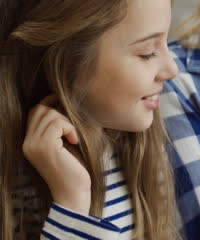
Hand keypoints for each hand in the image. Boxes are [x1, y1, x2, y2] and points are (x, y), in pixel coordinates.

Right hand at [22, 95, 90, 214]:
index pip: (35, 111)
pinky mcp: (44, 147)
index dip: (50, 103)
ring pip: (50, 114)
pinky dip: (70, 128)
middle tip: (74, 127)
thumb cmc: (75, 169)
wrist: (74, 193)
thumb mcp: (65, 143)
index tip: (67, 107)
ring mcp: (33, 145)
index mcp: (30, 141)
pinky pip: (57, 123)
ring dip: (68, 122)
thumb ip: (61, 127)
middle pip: (41, 109)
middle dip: (61, 112)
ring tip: (75, 138)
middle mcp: (27, 142)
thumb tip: (64, 103)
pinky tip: (75, 142)